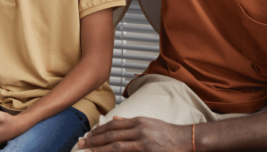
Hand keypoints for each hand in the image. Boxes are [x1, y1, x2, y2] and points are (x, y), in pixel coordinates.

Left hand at [76, 116, 190, 151]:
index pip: (112, 125)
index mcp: (137, 121)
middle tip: (80, 143)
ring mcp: (142, 141)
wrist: (187, 139)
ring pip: (115, 145)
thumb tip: (114, 119)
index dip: (98, 131)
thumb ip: (130, 122)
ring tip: (87, 151)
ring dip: (99, 149)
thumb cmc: (168, 133)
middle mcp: (138, 129)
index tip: (87, 135)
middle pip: (111, 134)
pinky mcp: (147, 151)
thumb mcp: (148, 122)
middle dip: (94, 140)